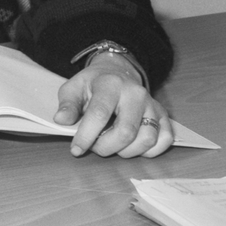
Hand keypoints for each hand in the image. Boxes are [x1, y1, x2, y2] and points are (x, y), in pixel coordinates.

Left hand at [53, 54, 173, 158]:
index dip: (86, 136)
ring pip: (146, 138)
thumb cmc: (93, 84)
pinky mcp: (163, 115)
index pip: (100, 114)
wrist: (117, 73)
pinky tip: (131, 147)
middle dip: (106, 147)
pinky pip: (164, 140)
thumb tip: (61, 120)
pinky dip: (149, 151)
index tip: (76, 149)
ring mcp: (152, 104)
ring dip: (126, 151)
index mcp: (110, 84)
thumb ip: (67, 104)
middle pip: (126, 131)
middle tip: (94, 147)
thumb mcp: (73, 88)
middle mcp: (135, 94)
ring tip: (111, 146)